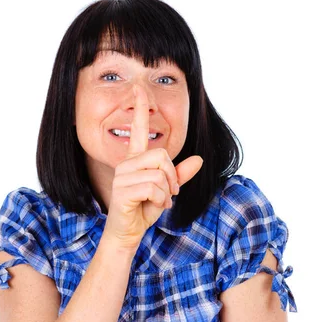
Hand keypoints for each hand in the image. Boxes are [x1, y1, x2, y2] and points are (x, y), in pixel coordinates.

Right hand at [103, 84, 203, 252]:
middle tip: (170, 193)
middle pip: (162, 155)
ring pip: (160, 173)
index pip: (137, 129)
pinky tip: (154, 207)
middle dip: (173, 176)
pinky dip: (161, 200)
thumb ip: (180, 175)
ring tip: (161, 202)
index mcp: (135, 160)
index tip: (139, 88)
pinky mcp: (122, 191)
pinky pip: (154, 187)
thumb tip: (199, 159)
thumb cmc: (142, 210)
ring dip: (167, 192)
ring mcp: (122, 177)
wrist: (127, 233)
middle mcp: (127, 164)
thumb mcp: (166, 191)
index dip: (140, 109)